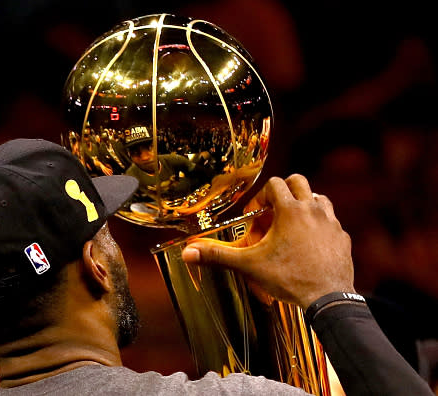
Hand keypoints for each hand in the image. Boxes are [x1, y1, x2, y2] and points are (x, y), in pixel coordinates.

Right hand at [181, 174, 355, 308]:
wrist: (327, 299)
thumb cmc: (288, 278)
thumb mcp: (249, 265)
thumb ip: (218, 256)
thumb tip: (188, 252)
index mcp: (290, 210)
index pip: (275, 183)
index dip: (261, 196)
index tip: (256, 215)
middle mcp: (313, 209)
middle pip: (299, 181)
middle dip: (285, 190)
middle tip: (274, 210)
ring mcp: (331, 222)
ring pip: (319, 198)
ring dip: (305, 204)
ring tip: (292, 225)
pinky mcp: (343, 237)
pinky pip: (332, 222)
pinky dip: (320, 225)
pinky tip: (310, 244)